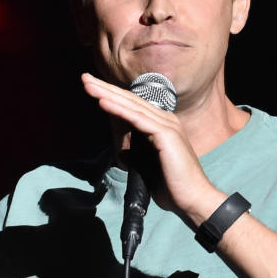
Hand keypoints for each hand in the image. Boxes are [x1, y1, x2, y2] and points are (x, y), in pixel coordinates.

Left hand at [80, 73, 221, 219]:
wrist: (192, 199)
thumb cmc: (172, 187)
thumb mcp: (148, 167)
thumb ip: (137, 156)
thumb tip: (122, 154)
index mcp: (163, 126)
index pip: (133, 106)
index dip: (112, 96)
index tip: (92, 89)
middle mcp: (166, 121)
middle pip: (130, 100)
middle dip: (106, 88)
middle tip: (84, 78)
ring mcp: (167, 125)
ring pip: (131, 105)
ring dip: (107, 94)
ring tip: (88, 85)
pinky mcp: (165, 134)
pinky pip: (137, 118)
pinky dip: (118, 109)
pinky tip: (102, 101)